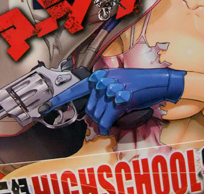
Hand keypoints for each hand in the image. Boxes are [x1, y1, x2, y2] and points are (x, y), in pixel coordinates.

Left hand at [42, 68, 185, 134]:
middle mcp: (102, 81)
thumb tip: (91, 111)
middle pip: (88, 109)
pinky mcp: (121, 100)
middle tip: (104, 121)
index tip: (45, 108)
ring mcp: (111, 89)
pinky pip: (107, 119)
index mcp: (99, 76)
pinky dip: (107, 126)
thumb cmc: (139, 84)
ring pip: (96, 116)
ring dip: (101, 124)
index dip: (58, 100)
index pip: (74, 89)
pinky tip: (109, 127)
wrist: (158, 82)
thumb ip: (101, 93)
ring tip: (110, 122)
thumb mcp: (116, 83)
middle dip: (94, 119)